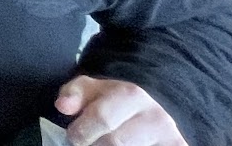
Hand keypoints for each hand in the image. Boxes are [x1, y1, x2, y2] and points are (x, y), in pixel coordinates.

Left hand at [55, 76, 187, 145]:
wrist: (151, 108)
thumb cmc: (113, 101)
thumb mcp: (91, 90)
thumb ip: (73, 95)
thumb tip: (62, 106)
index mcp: (131, 95)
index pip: (102, 119)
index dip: (81, 132)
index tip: (74, 137)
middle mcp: (154, 117)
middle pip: (115, 143)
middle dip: (96, 145)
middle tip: (89, 144)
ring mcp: (169, 137)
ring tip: (105, 144)